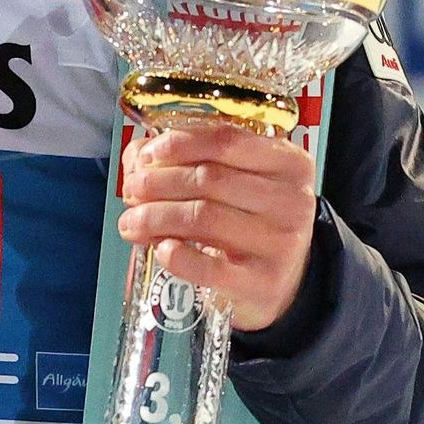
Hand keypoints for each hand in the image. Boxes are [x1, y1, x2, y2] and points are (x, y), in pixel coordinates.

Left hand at [115, 119, 317, 329]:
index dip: (179, 144)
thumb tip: (138, 157)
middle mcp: (292, 200)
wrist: (285, 279)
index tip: (146, 156)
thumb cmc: (250, 218)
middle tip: (130, 191)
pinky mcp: (263, 282)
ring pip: (203, 217)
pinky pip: (210, 267)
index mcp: (289, 162)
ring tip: (131, 222)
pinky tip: (161, 249)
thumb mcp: (236, 180)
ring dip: (156, 217)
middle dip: (157, 183)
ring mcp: (281, 243)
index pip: (227, 141)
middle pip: (209, 179)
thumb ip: (189, 159)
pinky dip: (177, 256)